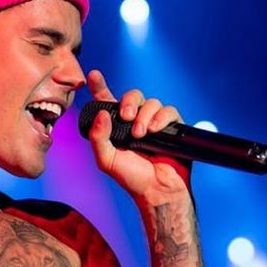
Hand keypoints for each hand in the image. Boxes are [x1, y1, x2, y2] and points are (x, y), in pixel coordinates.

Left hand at [84, 69, 191, 202]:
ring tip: (141, 134)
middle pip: (133, 95)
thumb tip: (101, 114)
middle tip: (125, 117)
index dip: (100, 86)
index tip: (94, 75)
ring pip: (152, 102)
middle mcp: (135, 121)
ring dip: (144, 115)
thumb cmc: (131, 178)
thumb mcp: (107, 160)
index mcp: (117, 127)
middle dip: (129, 102)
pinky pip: (169, 111)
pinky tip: (154, 129)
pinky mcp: (172, 127)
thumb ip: (99, 138)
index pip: (108, 101)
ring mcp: (154, 123)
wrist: (157, 190)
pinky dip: (161, 117)